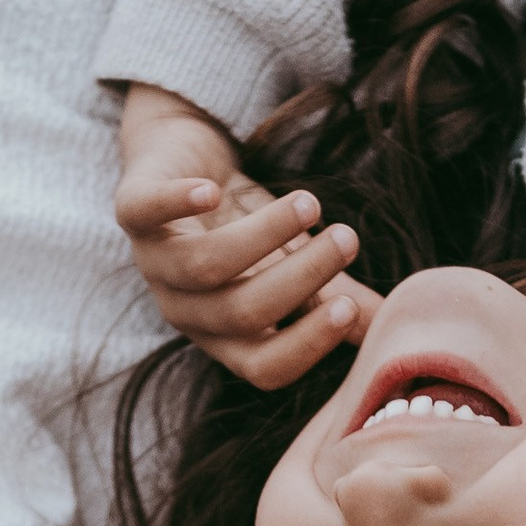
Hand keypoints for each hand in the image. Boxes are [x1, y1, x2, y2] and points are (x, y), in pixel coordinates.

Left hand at [114, 84, 379, 390]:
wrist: (181, 158)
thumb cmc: (240, 223)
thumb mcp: (292, 263)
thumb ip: (336, 296)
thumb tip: (392, 329)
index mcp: (225, 337)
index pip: (264, 367)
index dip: (305, 344)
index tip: (348, 308)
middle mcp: (185, 310)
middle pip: (242, 313)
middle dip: (300, 278)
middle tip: (347, 239)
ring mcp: (154, 262)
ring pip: (207, 266)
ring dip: (265, 235)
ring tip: (311, 204)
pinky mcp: (132, 209)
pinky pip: (144, 214)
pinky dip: (176, 203)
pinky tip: (211, 190)